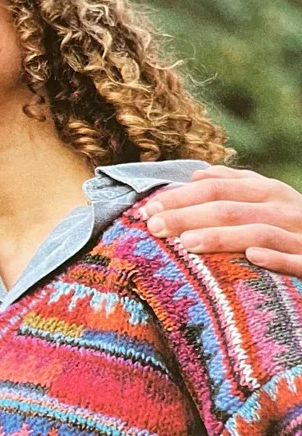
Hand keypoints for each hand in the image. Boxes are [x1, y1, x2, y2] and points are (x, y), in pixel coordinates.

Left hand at [139, 165, 301, 278]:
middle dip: (189, 216)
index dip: (181, 198)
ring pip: (257, 232)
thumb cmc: (293, 228)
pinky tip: (252, 258)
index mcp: (270, 192)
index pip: (218, 190)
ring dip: (222, 236)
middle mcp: (284, 209)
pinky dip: (274, 257)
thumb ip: (236, 187)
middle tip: (153, 226)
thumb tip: (197, 175)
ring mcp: (299, 235)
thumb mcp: (269, 201)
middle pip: (229, 209)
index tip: (148, 209)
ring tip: (186, 243)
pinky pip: (294, 259)